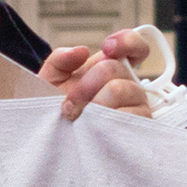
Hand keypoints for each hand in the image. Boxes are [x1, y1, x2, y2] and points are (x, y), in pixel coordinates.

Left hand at [36, 45, 154, 121]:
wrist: (55, 145)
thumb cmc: (56, 114)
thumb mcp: (50, 82)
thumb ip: (60, 59)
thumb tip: (81, 51)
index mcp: (109, 71)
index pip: (135, 48)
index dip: (126, 42)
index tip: (107, 48)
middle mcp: (127, 86)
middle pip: (114, 68)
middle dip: (86, 84)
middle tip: (70, 104)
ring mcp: (135, 108)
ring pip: (119, 89)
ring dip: (92, 104)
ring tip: (79, 120)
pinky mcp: (137, 129)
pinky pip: (126, 116)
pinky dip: (104, 121)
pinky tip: (94, 130)